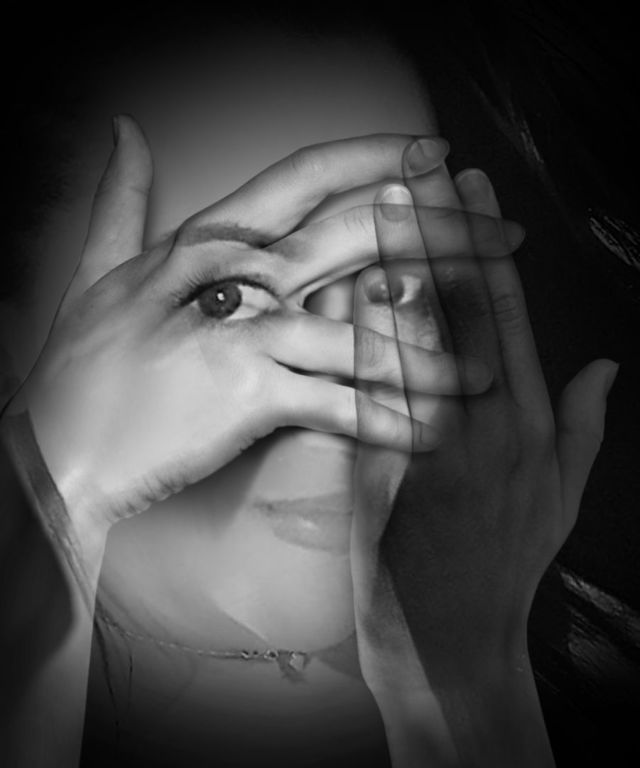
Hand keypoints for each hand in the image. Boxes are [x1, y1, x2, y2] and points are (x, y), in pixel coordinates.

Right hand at [15, 120, 497, 537]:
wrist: (57, 446)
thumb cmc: (84, 365)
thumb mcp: (101, 269)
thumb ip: (121, 199)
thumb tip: (125, 133)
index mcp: (209, 238)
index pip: (306, 177)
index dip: (377, 160)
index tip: (435, 160)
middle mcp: (235, 273)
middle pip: (359, 236)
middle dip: (443, 237)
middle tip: (506, 242)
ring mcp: (245, 330)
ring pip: (362, 326)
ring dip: (434, 347)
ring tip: (489, 368)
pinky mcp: (248, 392)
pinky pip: (338, 402)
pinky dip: (389, 419)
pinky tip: (433, 431)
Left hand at [352, 141, 617, 765]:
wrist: (452, 633)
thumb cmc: (507, 564)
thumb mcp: (562, 496)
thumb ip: (582, 425)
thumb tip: (601, 366)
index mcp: (528, 422)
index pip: (510, 313)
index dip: (488, 247)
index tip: (473, 193)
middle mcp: (485, 424)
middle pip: (461, 313)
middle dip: (439, 238)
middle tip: (417, 175)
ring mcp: (432, 446)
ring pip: (413, 340)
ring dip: (392, 271)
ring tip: (375, 212)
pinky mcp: (381, 470)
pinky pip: (366, 395)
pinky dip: (354, 341)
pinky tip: (339, 295)